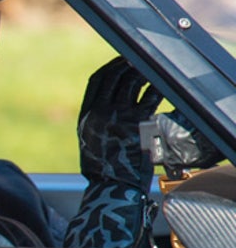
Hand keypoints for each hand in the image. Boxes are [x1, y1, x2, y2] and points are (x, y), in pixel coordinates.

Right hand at [65, 56, 161, 247]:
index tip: (119, 63)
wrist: (112, 187)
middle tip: (138, 60)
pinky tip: (161, 85)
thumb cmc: (103, 168)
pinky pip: (149, 97)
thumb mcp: (90, 140)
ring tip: (151, 70)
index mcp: (86, 116)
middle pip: (114, 77)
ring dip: (142, 72)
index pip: (96, 82)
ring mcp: (118, 116)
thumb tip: (107, 103)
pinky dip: (156, 87)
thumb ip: (96, 120)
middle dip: (127, 65)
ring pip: (131, 83)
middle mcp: (100, 112)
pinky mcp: (137, 122)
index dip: (109, 69)